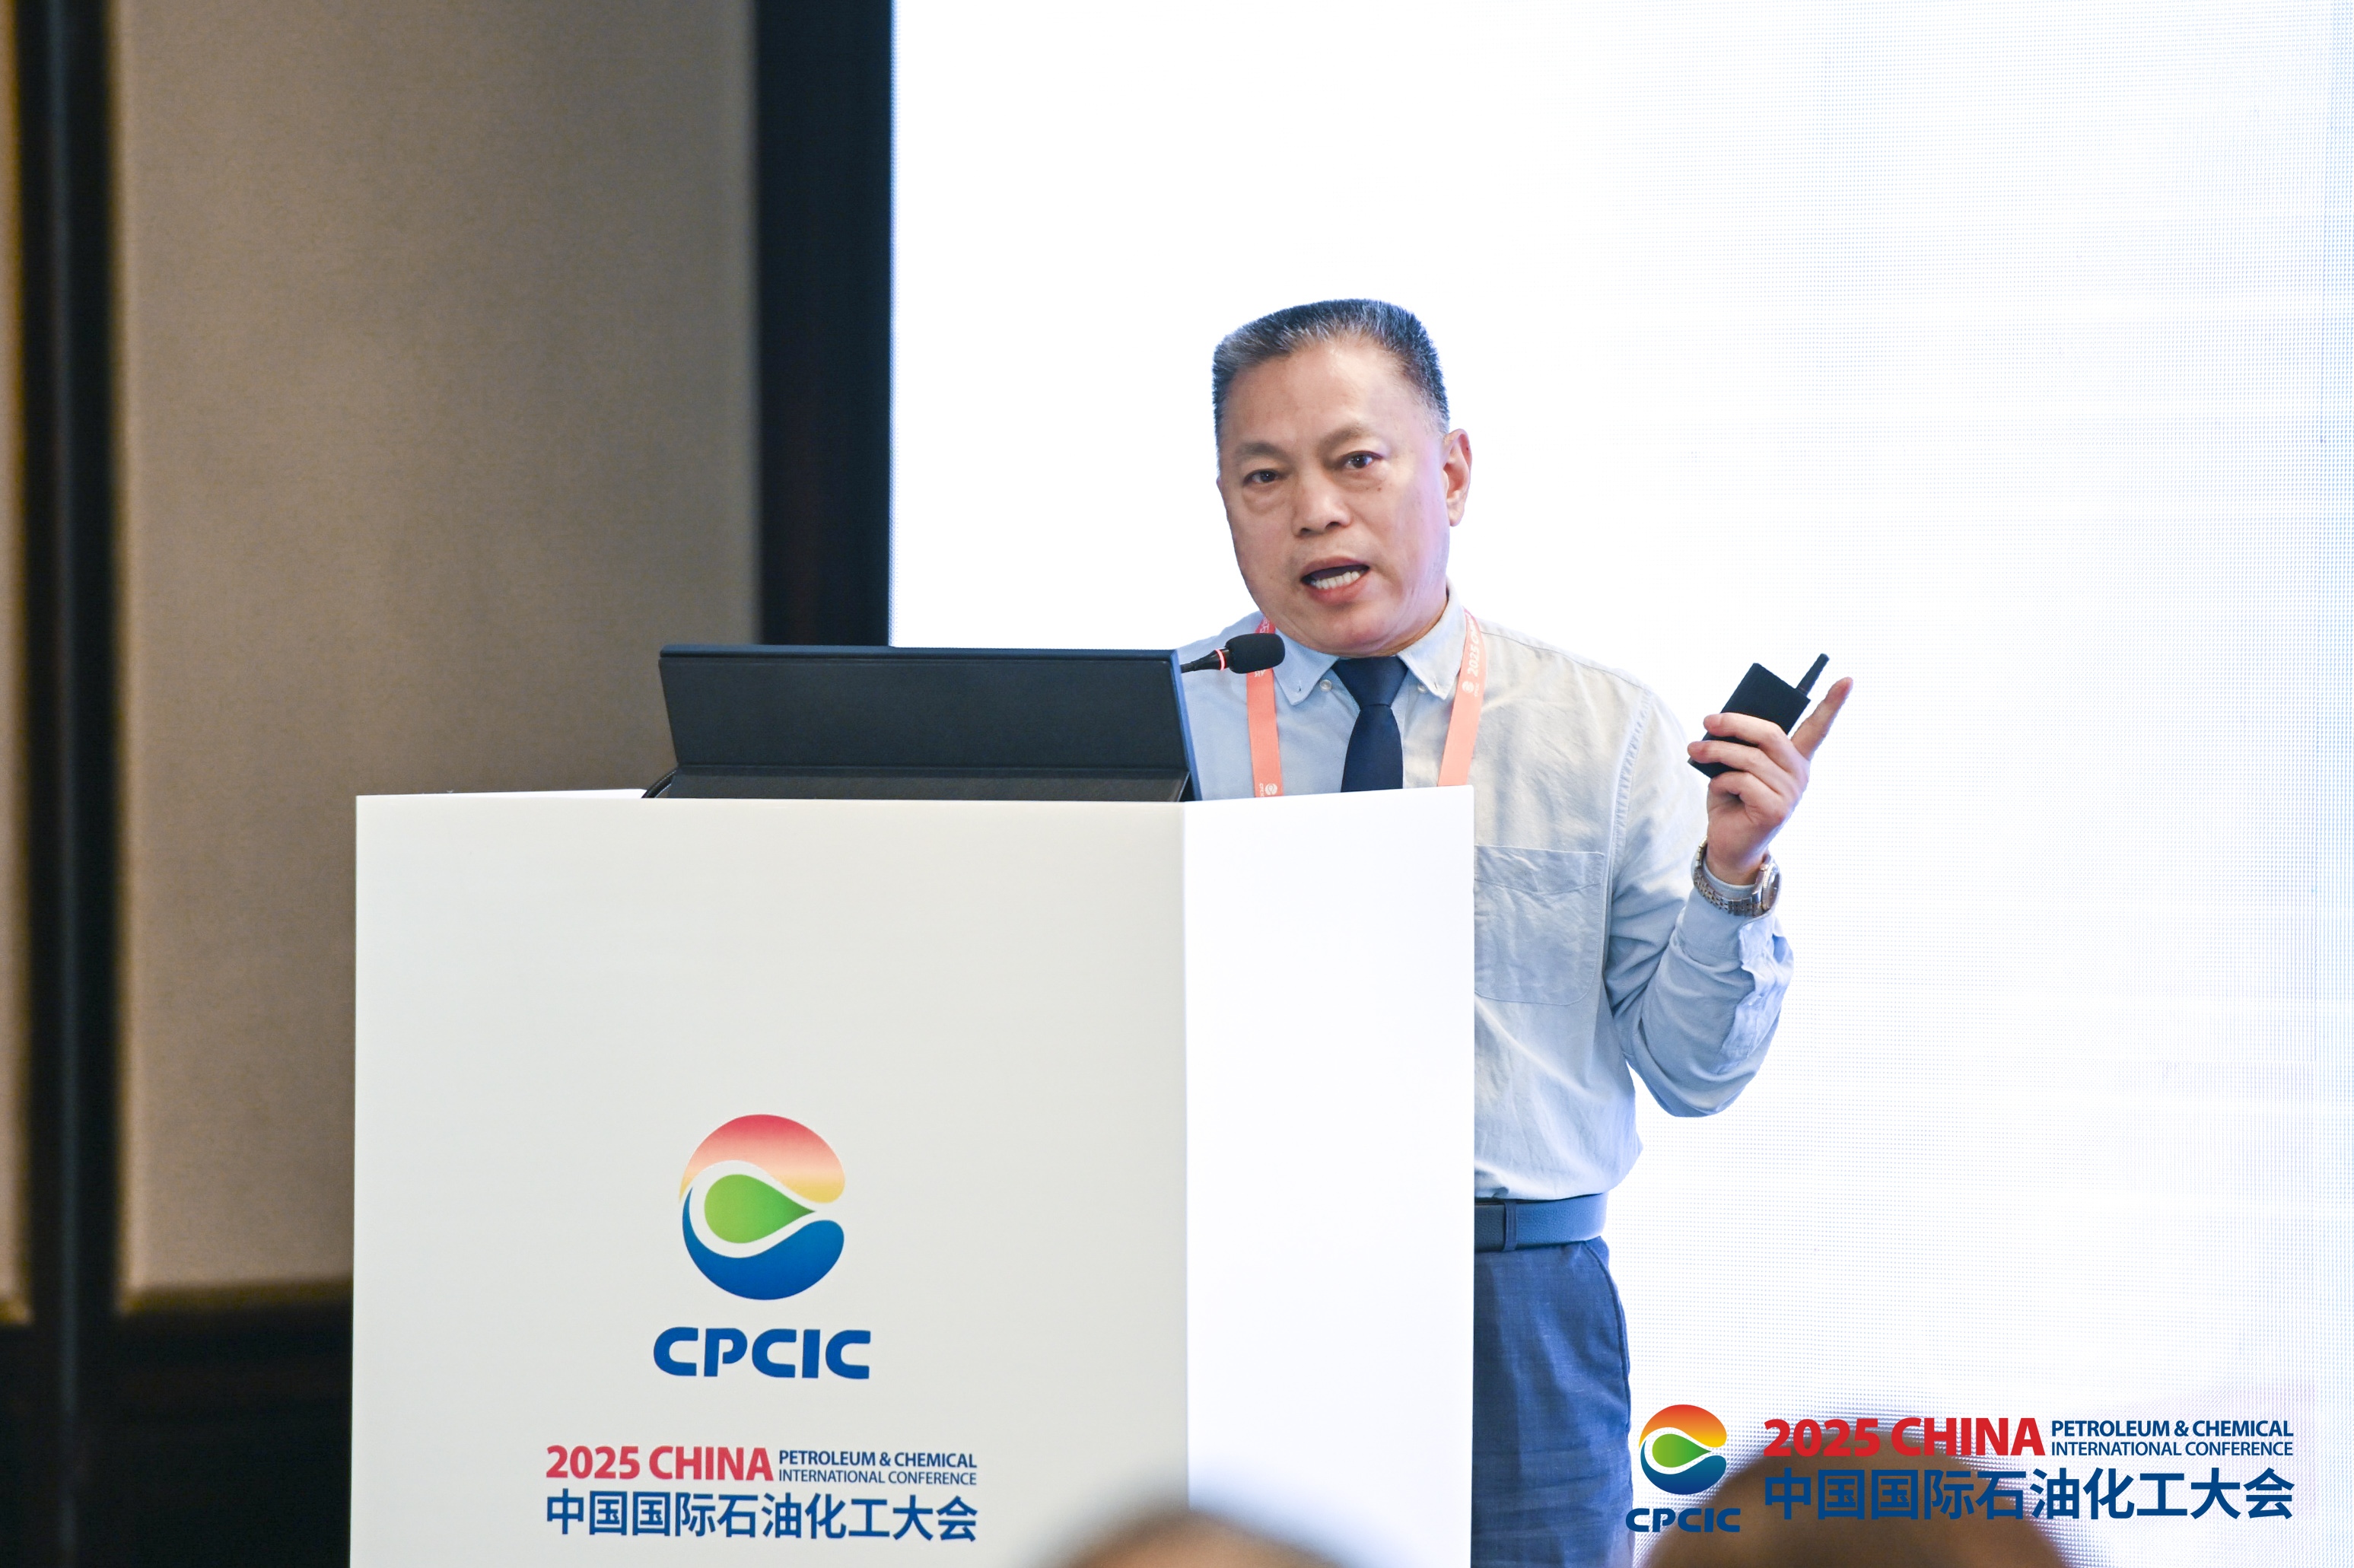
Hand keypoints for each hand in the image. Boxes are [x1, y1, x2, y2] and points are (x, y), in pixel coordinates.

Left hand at [1685, 678, 1853, 884]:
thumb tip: (1722, 724)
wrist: (1729, 844)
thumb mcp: (1737, 766)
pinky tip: (1718, 790)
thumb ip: (1741, 745)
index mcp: (1795, 758)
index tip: (1848, 679)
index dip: (1833, 703)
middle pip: (1770, 734)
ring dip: (1716, 751)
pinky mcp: (1775, 809)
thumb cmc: (1732, 800)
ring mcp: (1790, 792)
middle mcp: (1799, 773)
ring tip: (1694, 750)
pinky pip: (1741, 781)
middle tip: (1708, 721)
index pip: (1818, 727)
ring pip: (1749, 757)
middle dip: (1735, 723)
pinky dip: (1721, 781)